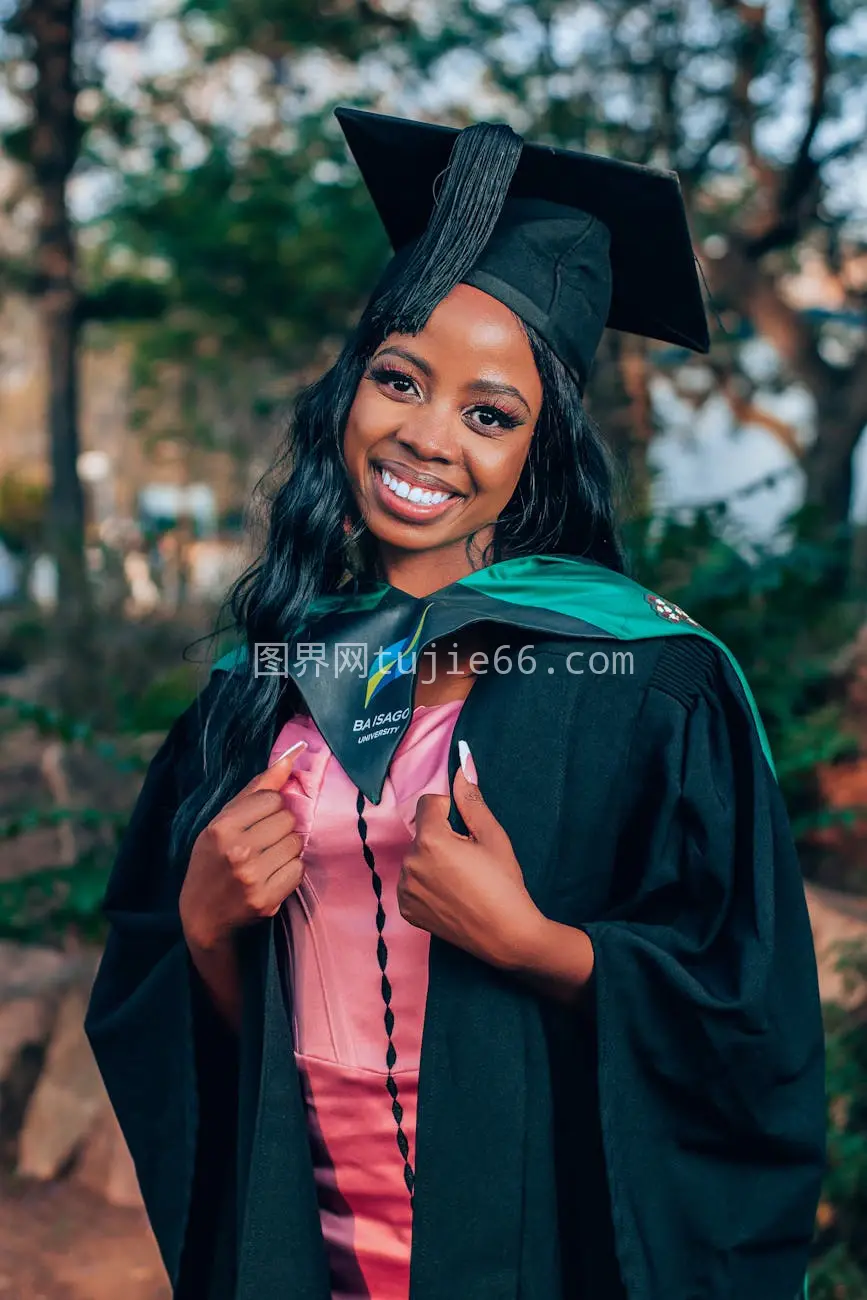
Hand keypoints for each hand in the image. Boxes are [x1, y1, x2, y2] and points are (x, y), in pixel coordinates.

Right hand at [179, 741, 307, 952]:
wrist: (203, 917)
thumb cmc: (213, 862)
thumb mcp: (221, 822)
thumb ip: (256, 789)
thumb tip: (292, 755)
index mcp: (221, 828)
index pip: (272, 798)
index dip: (270, 808)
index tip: (257, 822)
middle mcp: (236, 851)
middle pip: (288, 820)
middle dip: (280, 828)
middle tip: (262, 843)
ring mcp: (252, 877)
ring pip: (296, 843)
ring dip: (287, 849)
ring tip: (266, 860)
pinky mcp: (266, 900)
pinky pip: (298, 869)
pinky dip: (290, 871)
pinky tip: (271, 877)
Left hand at [397, 745, 543, 969]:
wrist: (506, 935)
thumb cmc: (504, 883)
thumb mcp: (492, 836)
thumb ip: (471, 799)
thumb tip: (462, 761)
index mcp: (429, 840)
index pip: (428, 804)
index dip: (450, 812)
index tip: (468, 834)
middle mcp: (410, 863)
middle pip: (422, 833)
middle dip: (442, 838)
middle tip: (470, 861)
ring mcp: (405, 889)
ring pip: (416, 858)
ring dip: (432, 861)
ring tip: (461, 881)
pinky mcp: (406, 910)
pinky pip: (412, 883)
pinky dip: (426, 885)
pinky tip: (450, 896)